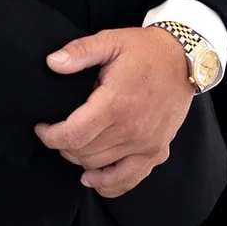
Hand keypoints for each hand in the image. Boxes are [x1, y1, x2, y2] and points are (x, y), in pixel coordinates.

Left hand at [35, 27, 193, 197]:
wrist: (184, 59)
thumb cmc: (145, 50)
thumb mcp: (110, 41)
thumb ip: (79, 52)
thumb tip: (52, 62)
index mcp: (116, 103)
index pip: (73, 135)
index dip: (50, 136)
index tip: (42, 128)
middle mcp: (132, 129)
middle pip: (84, 153)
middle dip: (63, 145)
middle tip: (58, 131)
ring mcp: (146, 144)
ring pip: (100, 168)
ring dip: (80, 160)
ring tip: (73, 145)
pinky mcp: (157, 151)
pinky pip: (129, 180)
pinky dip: (108, 185)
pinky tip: (93, 178)